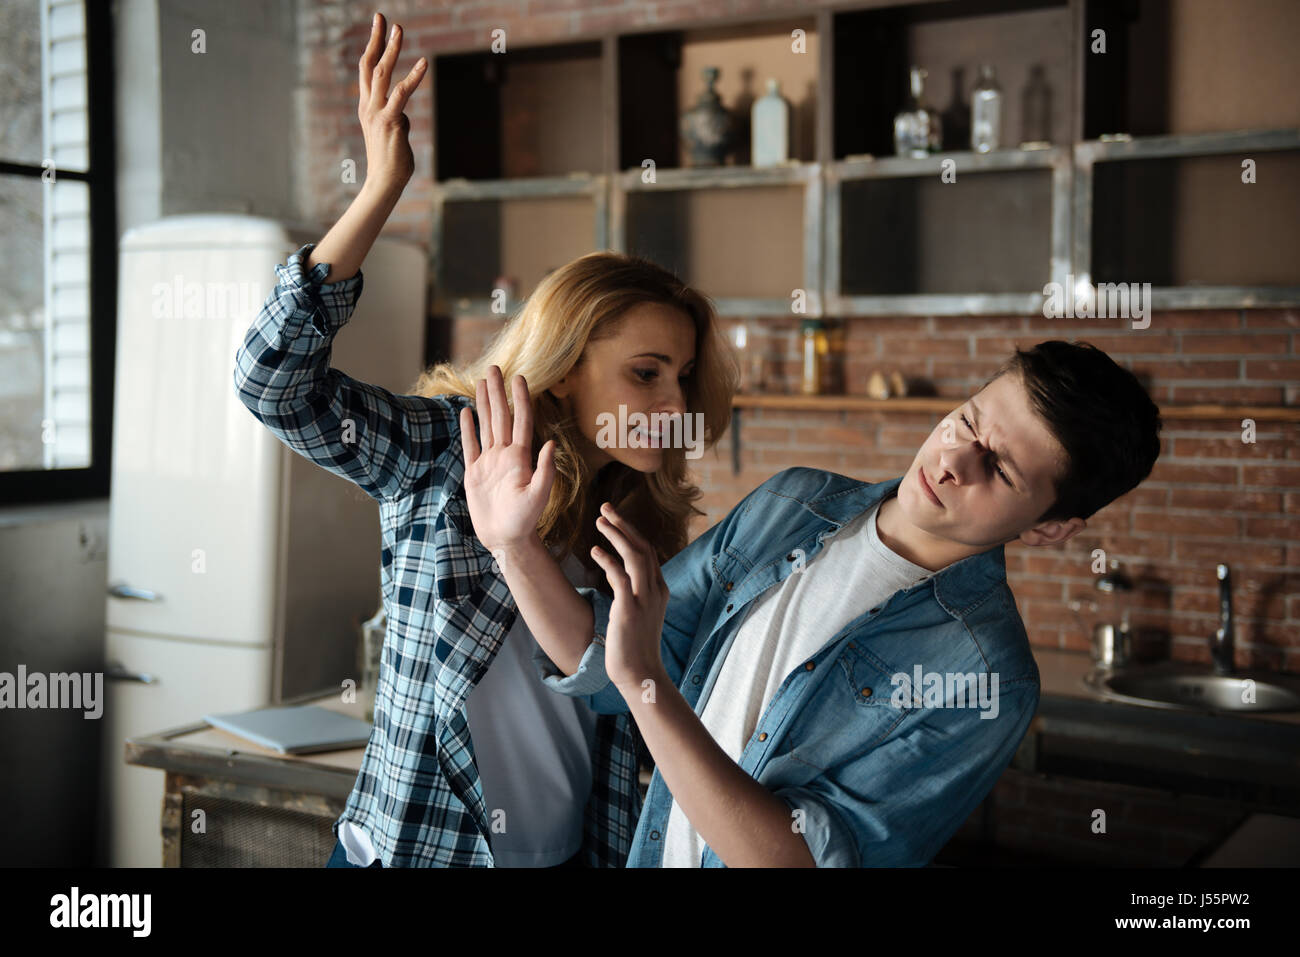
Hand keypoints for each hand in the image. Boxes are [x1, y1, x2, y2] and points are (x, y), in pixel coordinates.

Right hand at [358, 13, 425, 192]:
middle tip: (382, 17)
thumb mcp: (392, 134)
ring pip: (382, 73)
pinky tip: (424, 64)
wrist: (384, 182)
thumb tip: (403, 115)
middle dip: (376, 39)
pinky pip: (402, 93)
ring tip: (399, 30)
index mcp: (367, 107)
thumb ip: (396, 118)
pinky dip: (414, 76)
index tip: (378, 28)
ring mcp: (377, 112)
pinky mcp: (390, 121)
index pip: (367, 70)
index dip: (372, 47)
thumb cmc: (391, 161)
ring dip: (391, 49)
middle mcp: (368, 106)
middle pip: (370, 64)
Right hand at [460, 366, 556, 556]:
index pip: (520, 420)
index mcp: (520, 457)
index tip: (520, 377)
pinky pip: (470, 446)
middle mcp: (504, 455)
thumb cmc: (525, 520)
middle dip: (498, 391)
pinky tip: (466, 412)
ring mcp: (489, 462)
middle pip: (501, 416)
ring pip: (486, 425)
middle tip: (495, 367)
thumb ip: (545, 470)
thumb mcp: (538, 496)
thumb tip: (551, 442)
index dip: (521, 399)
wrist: (506, 539)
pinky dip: (468, 428)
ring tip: (482, 381)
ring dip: (484, 403)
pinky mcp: (474, 473)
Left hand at [590, 503, 668, 689]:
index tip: (614, 518)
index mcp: (659, 589)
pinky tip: (594, 550)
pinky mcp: (630, 609)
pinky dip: (608, 560)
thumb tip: (616, 573)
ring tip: (599, 521)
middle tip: (605, 507)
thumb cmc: (634, 646)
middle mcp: (655, 589)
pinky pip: (620, 577)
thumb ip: (630, 591)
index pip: (647, 551)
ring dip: (617, 534)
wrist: (640, 673)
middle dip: (624, 524)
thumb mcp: (637, 613)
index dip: (631, 531)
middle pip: (642, 546)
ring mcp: (644, 598)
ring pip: (634, 555)